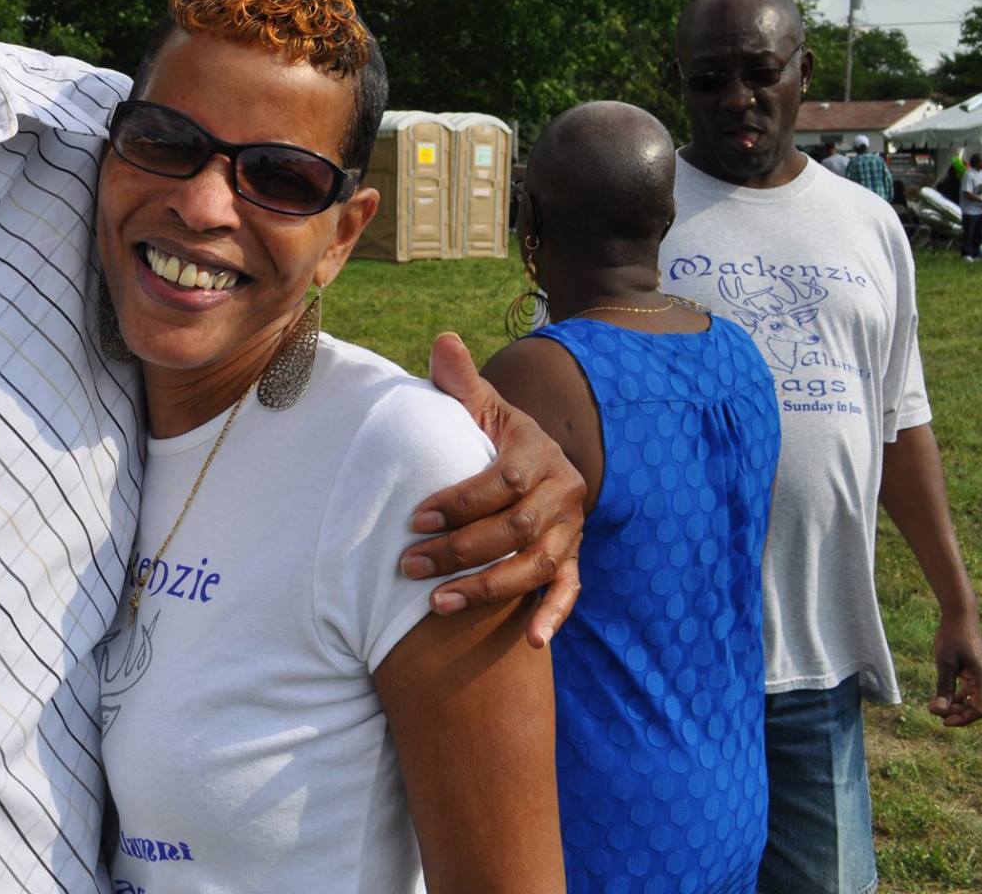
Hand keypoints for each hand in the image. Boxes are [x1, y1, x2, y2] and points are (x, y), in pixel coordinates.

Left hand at [404, 332, 586, 647]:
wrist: (531, 465)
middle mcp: (564, 492)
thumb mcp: (479, 408)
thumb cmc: (490, 438)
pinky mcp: (573, 561)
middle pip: (516, 529)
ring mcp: (571, 530)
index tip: (414, 520)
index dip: (460, 502)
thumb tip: (444, 341)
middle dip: (460, 551)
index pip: (504, 481)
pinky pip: (569, 591)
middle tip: (408, 566)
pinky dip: (553, 616)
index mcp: (540, 452)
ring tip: (436, 605)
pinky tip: (528, 640)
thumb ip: (459, 383)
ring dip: (488, 589)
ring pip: (537, 565)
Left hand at [928, 610, 981, 726]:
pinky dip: (957, 695)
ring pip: (972, 699)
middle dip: (956, 713)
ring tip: (935, 705)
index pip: (978, 710)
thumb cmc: (952, 637)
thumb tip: (939, 710)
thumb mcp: (944, 663)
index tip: (942, 720)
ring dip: (955, 705)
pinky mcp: (975, 671)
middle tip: (933, 710)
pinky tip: (941, 696)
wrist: (960, 616)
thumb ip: (943, 687)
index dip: (962, 719)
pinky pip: (969, 690)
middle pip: (975, 707)